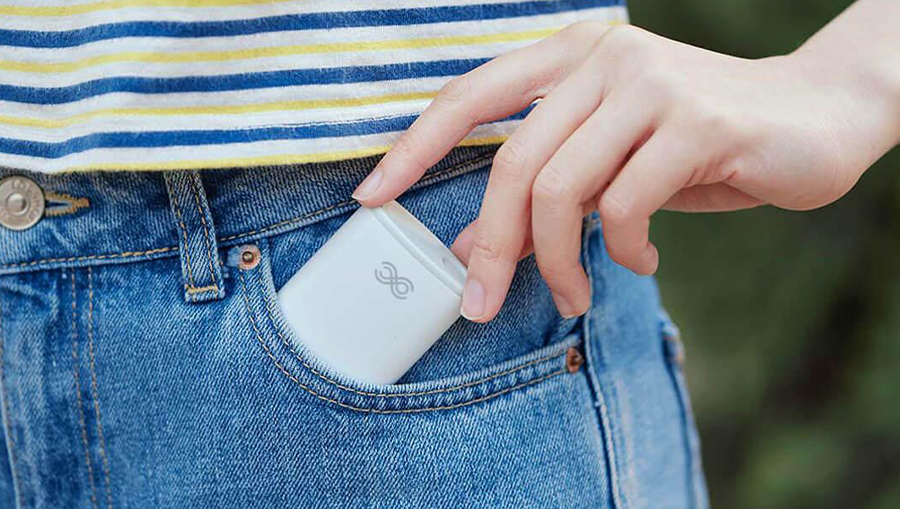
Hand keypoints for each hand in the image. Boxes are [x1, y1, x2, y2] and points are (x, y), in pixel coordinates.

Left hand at [352, 22, 896, 321]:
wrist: (813, 118)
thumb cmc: (695, 145)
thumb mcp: (606, 165)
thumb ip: (541, 194)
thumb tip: (465, 250)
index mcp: (571, 56)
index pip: (470, 96)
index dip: (414, 147)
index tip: (373, 198)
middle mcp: (604, 57)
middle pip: (512, 162)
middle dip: (488, 245)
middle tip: (479, 302)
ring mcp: (651, 84)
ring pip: (562, 189)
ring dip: (558, 261)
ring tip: (575, 292)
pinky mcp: (696, 122)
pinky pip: (625, 205)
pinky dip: (623, 249)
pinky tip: (640, 258)